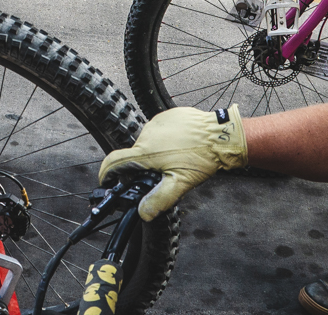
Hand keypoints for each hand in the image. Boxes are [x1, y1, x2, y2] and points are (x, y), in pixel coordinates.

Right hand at [98, 106, 247, 220]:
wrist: (221, 135)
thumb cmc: (202, 158)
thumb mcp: (180, 184)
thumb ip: (159, 199)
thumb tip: (143, 212)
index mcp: (146, 152)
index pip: (114, 161)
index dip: (106, 172)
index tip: (106, 180)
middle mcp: (147, 133)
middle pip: (135, 154)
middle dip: (143, 165)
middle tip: (161, 174)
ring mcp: (157, 122)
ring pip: (148, 142)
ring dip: (155, 152)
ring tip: (175, 159)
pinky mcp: (167, 115)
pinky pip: (159, 130)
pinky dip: (165, 139)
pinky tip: (179, 146)